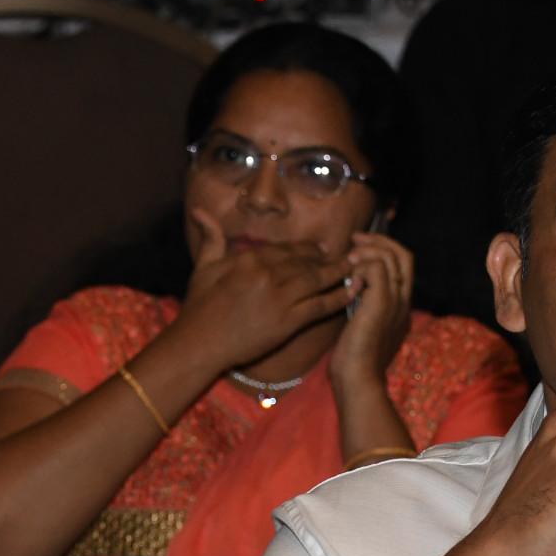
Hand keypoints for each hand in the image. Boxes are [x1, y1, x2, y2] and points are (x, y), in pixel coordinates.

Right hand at [170, 208, 358, 371]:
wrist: (199, 344)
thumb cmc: (198, 307)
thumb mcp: (203, 267)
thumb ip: (211, 238)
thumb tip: (199, 211)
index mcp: (251, 258)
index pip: (287, 248)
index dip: (307, 248)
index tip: (320, 249)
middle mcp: (268, 273)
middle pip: (306, 261)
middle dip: (327, 258)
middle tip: (346, 255)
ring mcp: (280, 297)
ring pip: (318, 279)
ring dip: (340, 272)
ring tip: (356, 267)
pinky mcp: (288, 321)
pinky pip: (321, 305)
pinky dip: (339, 297)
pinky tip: (354, 291)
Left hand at [328, 231, 414, 390]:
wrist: (358, 381)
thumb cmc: (352, 361)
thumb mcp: (360, 327)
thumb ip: (362, 306)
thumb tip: (350, 288)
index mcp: (400, 307)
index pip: (402, 267)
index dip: (384, 250)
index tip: (359, 247)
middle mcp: (403, 301)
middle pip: (404, 256)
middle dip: (379, 241)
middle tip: (355, 240)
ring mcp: (396, 302)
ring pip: (392, 257)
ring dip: (368, 251)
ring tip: (349, 258)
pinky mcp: (382, 304)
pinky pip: (378, 269)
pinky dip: (363, 266)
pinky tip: (349, 277)